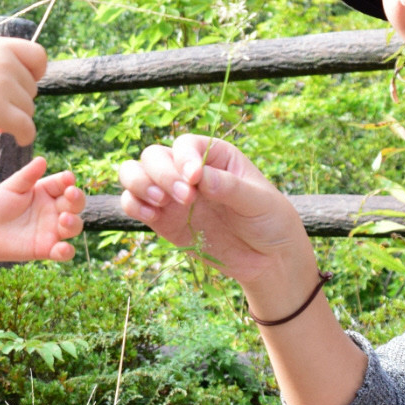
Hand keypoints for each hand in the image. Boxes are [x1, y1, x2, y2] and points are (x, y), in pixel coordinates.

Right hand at [0, 36, 45, 141]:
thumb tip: (22, 69)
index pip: (38, 55)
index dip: (35, 73)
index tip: (22, 85)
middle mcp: (3, 61)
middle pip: (32, 88)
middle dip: (18, 101)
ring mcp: (2, 84)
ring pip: (29, 109)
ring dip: (15, 118)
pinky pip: (27, 127)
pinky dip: (25, 136)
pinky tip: (18, 139)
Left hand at [0, 157, 85, 262]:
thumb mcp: (11, 188)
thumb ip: (27, 176)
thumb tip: (42, 159)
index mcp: (47, 192)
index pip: (64, 184)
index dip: (68, 181)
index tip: (68, 179)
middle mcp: (54, 210)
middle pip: (75, 204)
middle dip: (77, 198)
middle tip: (71, 194)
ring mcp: (52, 230)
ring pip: (74, 226)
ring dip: (74, 222)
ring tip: (64, 219)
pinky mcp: (47, 249)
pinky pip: (63, 252)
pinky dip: (67, 252)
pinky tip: (63, 248)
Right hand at [116, 135, 312, 291]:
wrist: (268, 259)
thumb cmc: (270, 220)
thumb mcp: (259, 201)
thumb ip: (230, 188)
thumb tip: (199, 177)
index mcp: (215, 156)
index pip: (186, 144)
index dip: (183, 158)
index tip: (195, 179)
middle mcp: (187, 171)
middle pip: (153, 156)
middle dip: (162, 174)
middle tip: (186, 199)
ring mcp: (172, 195)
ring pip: (134, 174)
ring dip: (139, 184)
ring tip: (160, 203)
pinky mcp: (162, 220)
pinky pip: (134, 204)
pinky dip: (134, 206)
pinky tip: (151, 216)